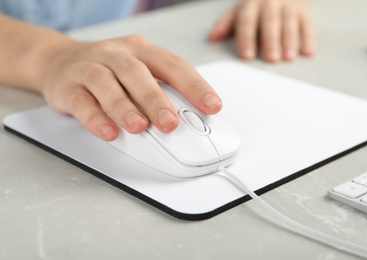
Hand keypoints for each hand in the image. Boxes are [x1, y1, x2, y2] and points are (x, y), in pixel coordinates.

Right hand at [40, 35, 221, 140]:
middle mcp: (116, 54)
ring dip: (125, 107)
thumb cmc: (109, 70)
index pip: (172, 64)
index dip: (194, 85)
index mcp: (141, 50)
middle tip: (171, 124)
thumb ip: (160, 91)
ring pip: (107, 84)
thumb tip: (189, 120)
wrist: (59, 61)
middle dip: (157, 100)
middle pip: (138, 73)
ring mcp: (90, 68)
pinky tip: (108, 131)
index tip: (212, 106)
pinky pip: (81, 101)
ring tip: (140, 127)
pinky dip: (95, 118)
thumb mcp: (138, 72)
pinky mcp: (68, 86)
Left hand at [208, 0, 315, 61]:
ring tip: (289, 58)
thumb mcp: (239, 11)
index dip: (247, 38)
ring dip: (290, 40)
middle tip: (271, 59)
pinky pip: (307, 23)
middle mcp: (270, 2)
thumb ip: (226, 24)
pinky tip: (308, 52)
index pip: (247, 20)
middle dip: (271, 41)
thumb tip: (211, 37)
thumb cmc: (256, 6)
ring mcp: (288, 6)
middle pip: (270, 22)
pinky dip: (309, 38)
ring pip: (290, 22)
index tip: (247, 56)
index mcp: (251, 4)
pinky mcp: (303, 11)